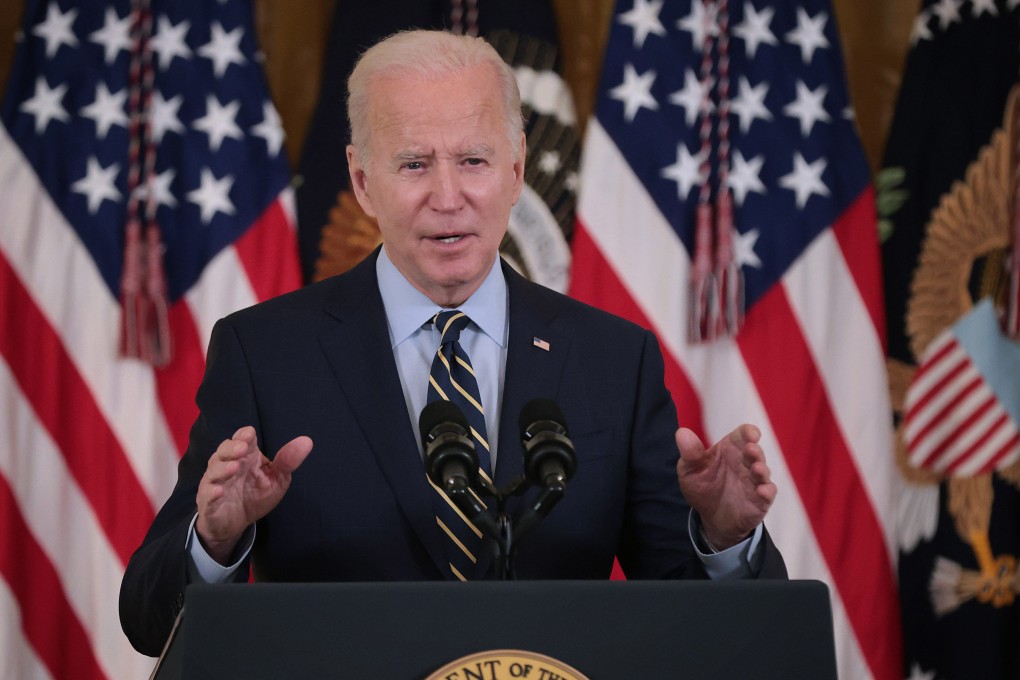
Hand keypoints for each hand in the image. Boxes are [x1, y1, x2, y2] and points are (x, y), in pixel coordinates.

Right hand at [195, 426, 312, 563]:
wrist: (236, 523)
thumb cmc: (256, 495)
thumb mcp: (277, 478)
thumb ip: (288, 461)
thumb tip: (307, 441)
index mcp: (245, 457)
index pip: (241, 439)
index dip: (243, 436)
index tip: (249, 435)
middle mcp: (227, 465)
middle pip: (224, 451)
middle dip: (231, 448)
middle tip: (242, 449)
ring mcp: (215, 482)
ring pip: (213, 470)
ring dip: (222, 468)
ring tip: (234, 468)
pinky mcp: (208, 502)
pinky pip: (207, 495)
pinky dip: (211, 492)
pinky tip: (218, 491)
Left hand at [675, 424, 775, 549]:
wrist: (711, 518)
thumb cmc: (702, 487)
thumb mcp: (690, 470)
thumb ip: (689, 453)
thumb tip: (681, 432)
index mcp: (730, 450)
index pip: (743, 435)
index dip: (749, 432)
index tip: (750, 434)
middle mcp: (745, 463)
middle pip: (755, 452)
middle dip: (755, 450)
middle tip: (751, 450)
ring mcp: (754, 481)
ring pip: (763, 471)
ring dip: (762, 469)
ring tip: (756, 468)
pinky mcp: (760, 500)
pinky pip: (768, 494)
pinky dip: (767, 492)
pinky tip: (762, 491)